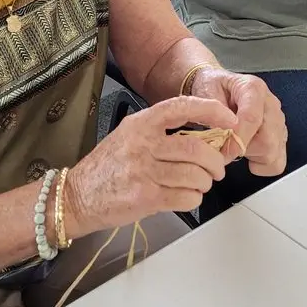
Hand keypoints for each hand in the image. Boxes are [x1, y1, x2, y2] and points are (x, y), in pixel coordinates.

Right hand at [62, 96, 236, 237]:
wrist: (77, 197)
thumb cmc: (107, 167)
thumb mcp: (128, 136)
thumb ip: (161, 132)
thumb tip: (203, 135)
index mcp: (141, 124)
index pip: (182, 107)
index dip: (211, 111)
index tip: (229, 119)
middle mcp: (143, 144)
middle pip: (196, 148)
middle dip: (215, 161)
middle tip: (217, 167)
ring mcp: (144, 172)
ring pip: (195, 175)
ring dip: (205, 182)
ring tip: (201, 184)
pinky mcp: (145, 197)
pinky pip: (185, 197)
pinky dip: (194, 198)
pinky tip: (187, 196)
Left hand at [190, 67, 286, 176]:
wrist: (215, 87)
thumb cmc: (211, 89)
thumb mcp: (204, 94)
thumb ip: (212, 114)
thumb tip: (220, 136)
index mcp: (253, 88)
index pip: (252, 118)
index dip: (237, 139)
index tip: (224, 152)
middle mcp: (270, 104)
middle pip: (267, 139)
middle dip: (244, 150)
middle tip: (224, 150)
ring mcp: (277, 121)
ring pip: (273, 152)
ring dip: (251, 156)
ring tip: (235, 147)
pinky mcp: (279, 136)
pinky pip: (277, 161)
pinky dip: (262, 165)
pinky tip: (248, 156)